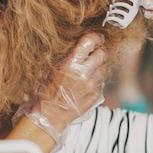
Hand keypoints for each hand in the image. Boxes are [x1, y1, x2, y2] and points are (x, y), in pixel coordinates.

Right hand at [13, 32, 105, 148]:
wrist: (52, 114)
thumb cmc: (48, 91)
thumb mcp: (52, 69)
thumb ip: (68, 57)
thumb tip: (81, 46)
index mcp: (71, 63)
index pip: (90, 42)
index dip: (96, 38)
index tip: (97, 38)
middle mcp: (85, 72)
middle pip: (102, 54)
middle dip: (98, 52)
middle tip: (94, 55)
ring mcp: (92, 84)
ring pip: (104, 68)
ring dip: (98, 67)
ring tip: (88, 72)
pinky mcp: (97, 94)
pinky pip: (101, 82)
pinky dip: (96, 81)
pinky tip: (86, 85)